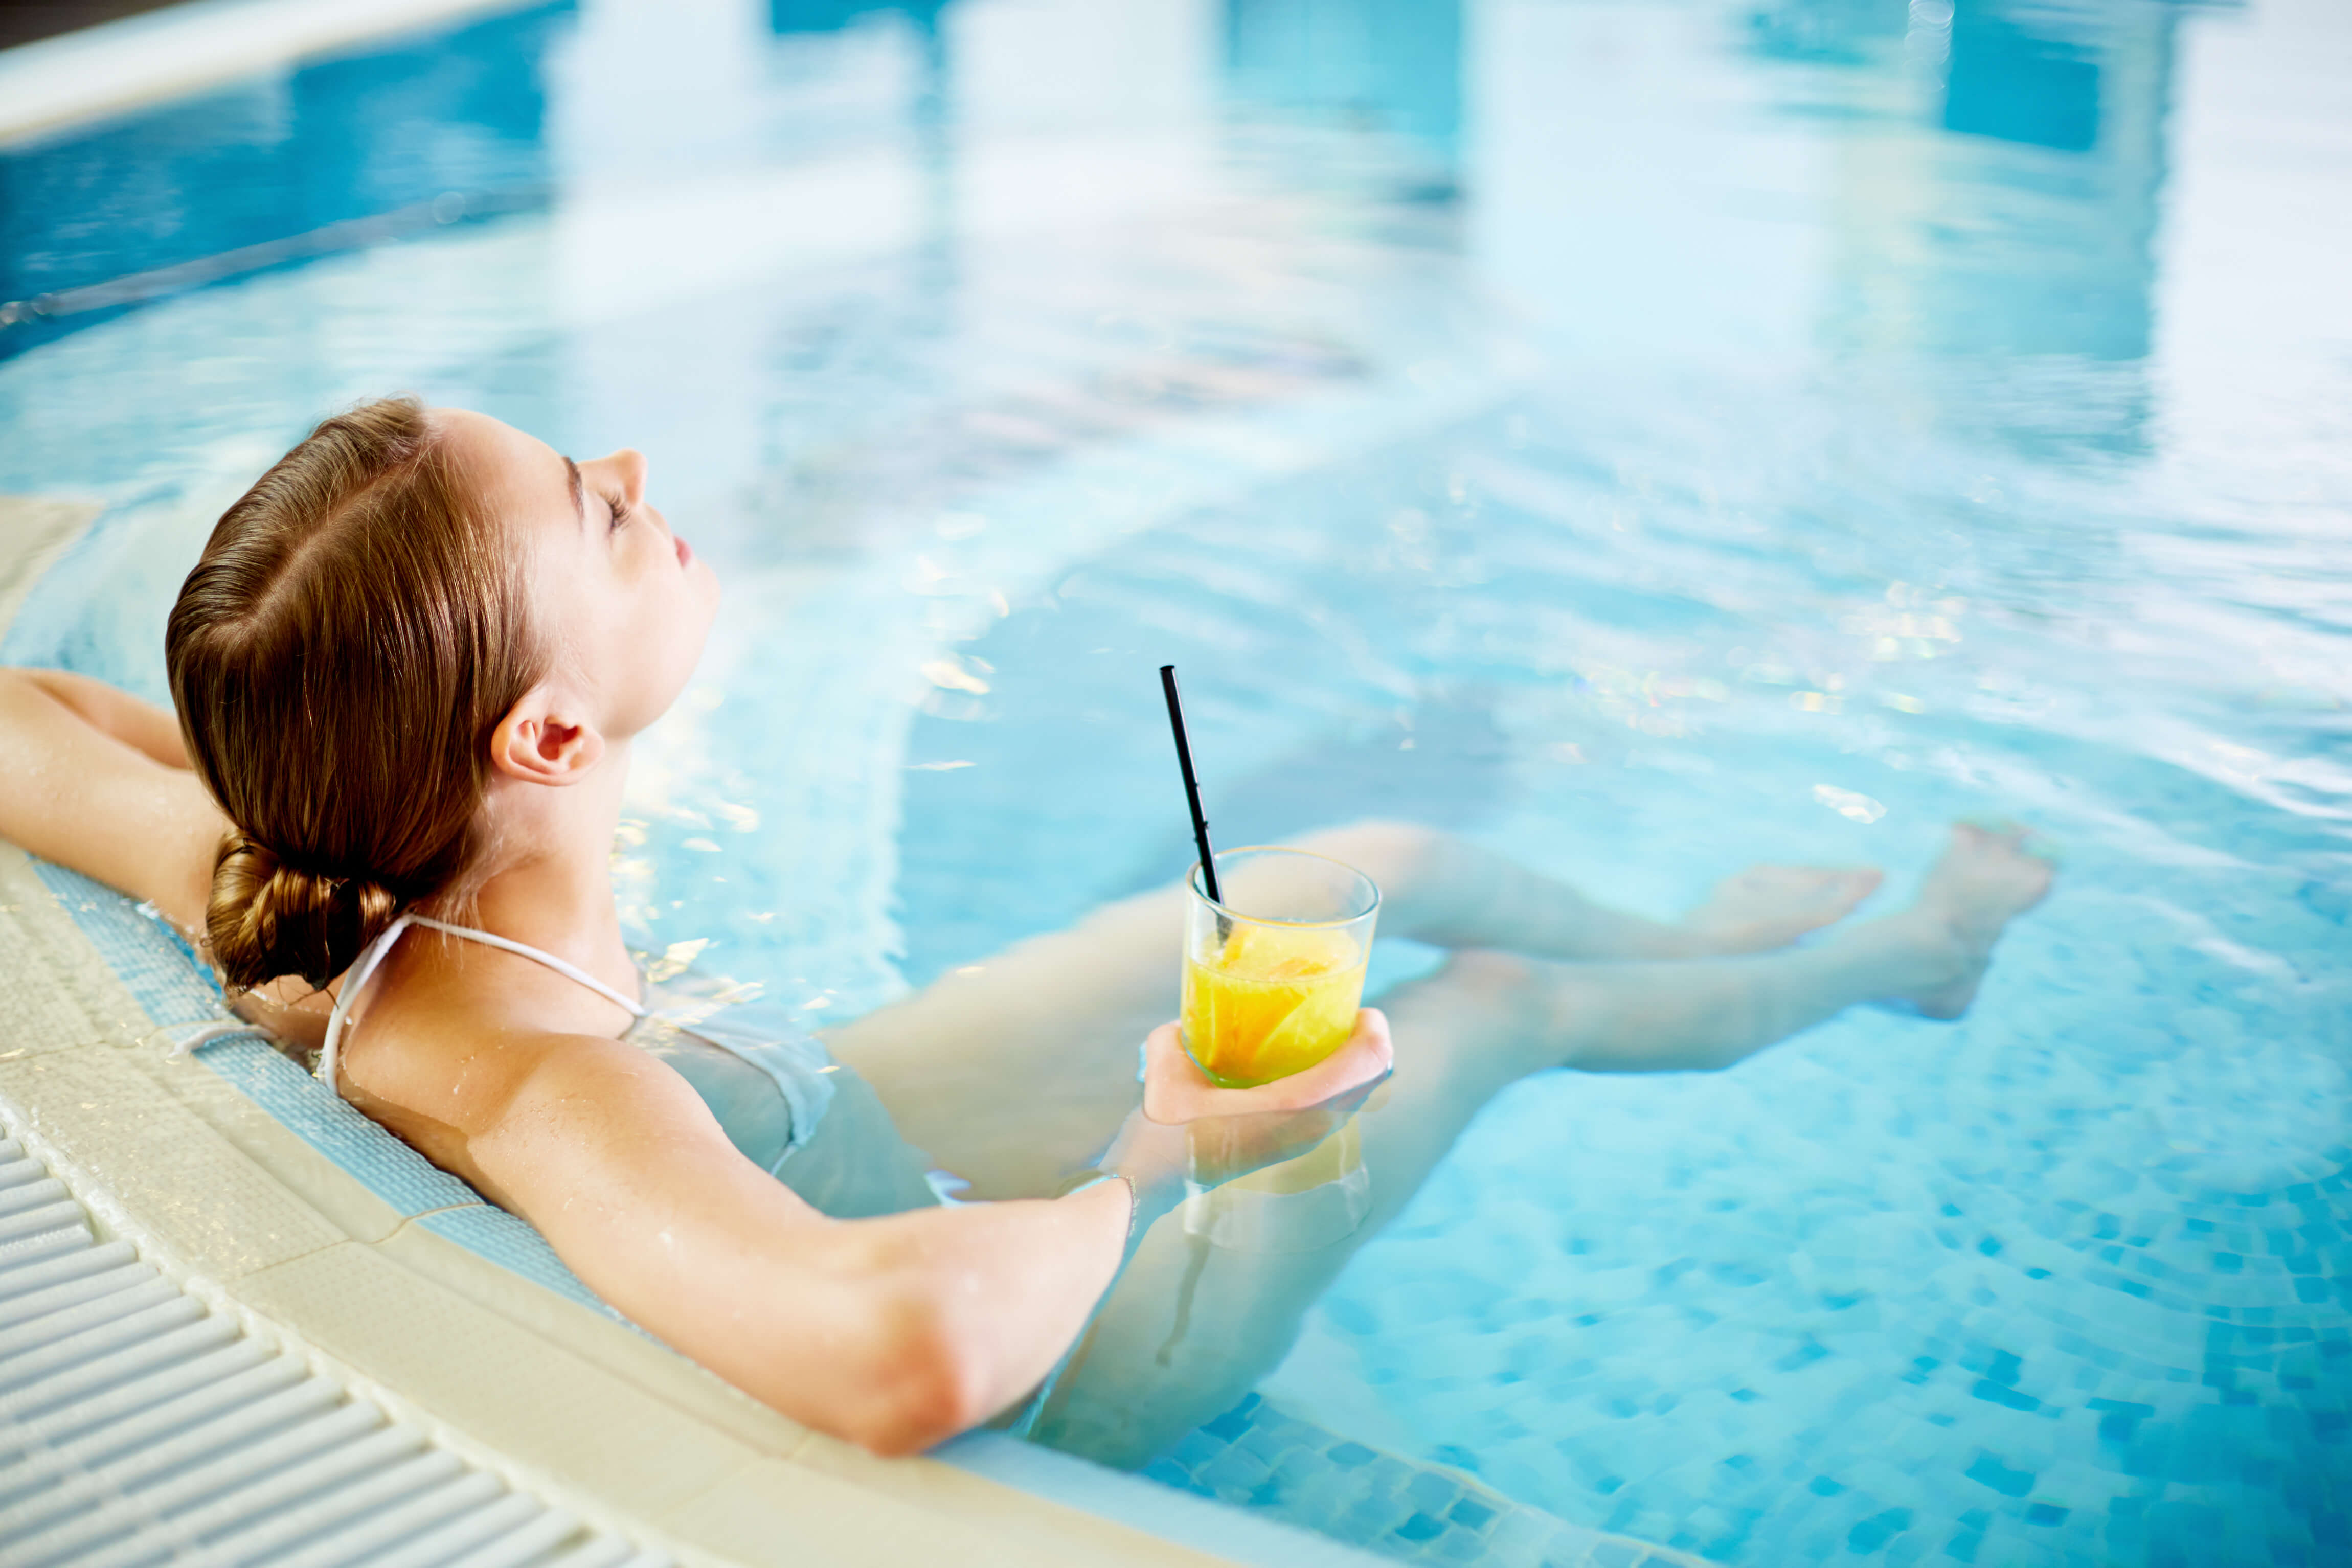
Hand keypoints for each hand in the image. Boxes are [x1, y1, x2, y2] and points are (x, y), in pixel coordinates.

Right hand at [1100, 1010, 1392, 1209]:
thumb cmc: (1165, 1131)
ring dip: (1355, 1066)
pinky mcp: (1293, 1147)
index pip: (1364, 1065)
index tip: (1359, 1007)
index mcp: (1294, 1106)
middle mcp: (1310, 1127)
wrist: (1153, 1182)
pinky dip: (1338, 1085)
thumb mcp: (1169, 1071)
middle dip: (1368, 1044)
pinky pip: (1335, 1110)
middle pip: (1371, 1080)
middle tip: (1344, 1015)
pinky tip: (1308, 1066)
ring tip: (1329, 1037)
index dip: (1373, 1031)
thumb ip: (1179, 1035)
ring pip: (1355, 1099)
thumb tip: (1187, 1020)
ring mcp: (1304, 1142)